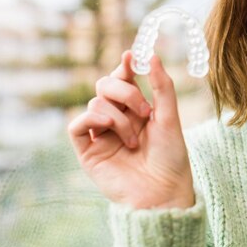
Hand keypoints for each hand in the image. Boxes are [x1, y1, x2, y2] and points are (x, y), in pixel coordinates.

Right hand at [68, 51, 194, 208]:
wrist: (163, 192)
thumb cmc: (171, 157)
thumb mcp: (170, 117)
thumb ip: (162, 86)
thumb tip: (151, 55)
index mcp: (136, 109)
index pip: (124, 79)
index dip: (126, 65)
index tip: (132, 55)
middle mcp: (117, 118)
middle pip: (105, 86)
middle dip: (125, 91)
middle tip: (145, 110)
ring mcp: (100, 134)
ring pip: (95, 104)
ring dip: (118, 117)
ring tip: (134, 140)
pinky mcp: (87, 151)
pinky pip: (76, 126)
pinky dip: (91, 120)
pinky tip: (109, 128)